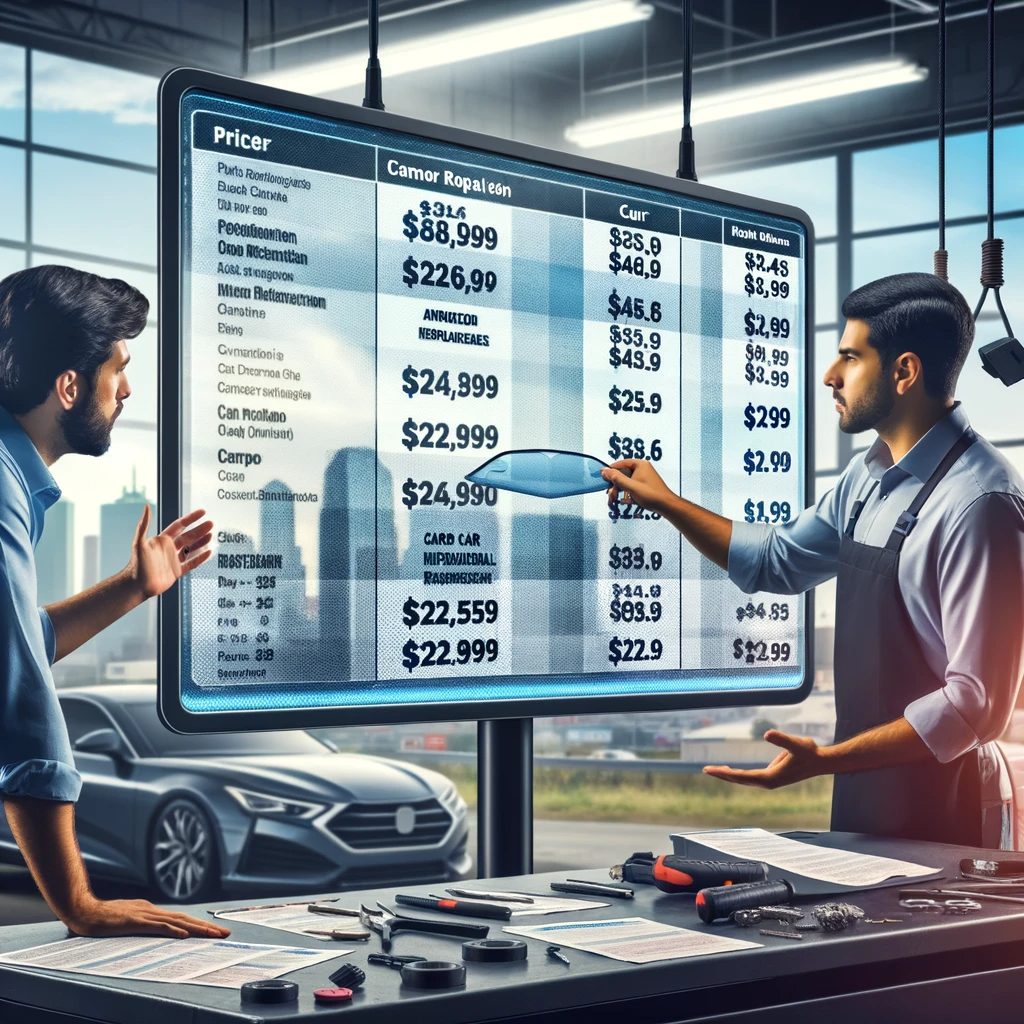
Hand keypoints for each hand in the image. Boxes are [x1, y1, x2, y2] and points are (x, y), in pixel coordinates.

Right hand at [66, 897, 230, 938]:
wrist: (84, 912)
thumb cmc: (103, 917)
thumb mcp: (128, 918)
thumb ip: (142, 922)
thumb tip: (157, 927)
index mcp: (151, 910)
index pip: (181, 919)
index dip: (199, 924)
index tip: (215, 930)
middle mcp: (152, 910)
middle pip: (185, 919)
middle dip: (207, 926)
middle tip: (226, 932)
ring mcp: (144, 915)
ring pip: (177, 922)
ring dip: (197, 928)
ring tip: (214, 933)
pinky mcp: (135, 922)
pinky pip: (157, 927)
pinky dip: (173, 930)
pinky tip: (184, 934)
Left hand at [128, 506, 212, 599]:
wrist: (137, 585)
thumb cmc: (136, 564)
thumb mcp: (139, 542)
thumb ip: (144, 524)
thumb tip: (146, 507)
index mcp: (162, 540)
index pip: (180, 526)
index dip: (191, 518)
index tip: (202, 512)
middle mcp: (169, 548)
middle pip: (188, 536)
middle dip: (200, 530)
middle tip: (211, 524)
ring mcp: (174, 560)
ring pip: (191, 549)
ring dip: (201, 542)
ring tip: (211, 536)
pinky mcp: (177, 571)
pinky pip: (192, 563)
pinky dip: (201, 558)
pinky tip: (208, 552)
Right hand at [601, 459, 676, 513]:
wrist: (666, 505)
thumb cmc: (650, 494)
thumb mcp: (630, 486)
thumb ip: (616, 478)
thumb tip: (604, 471)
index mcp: (640, 464)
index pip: (621, 463)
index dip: (612, 470)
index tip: (603, 477)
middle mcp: (642, 469)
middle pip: (623, 473)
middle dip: (615, 484)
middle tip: (610, 494)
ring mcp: (644, 478)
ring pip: (627, 481)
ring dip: (620, 490)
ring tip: (615, 499)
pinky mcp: (645, 486)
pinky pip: (632, 487)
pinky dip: (627, 493)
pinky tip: (624, 501)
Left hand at [702, 730, 824, 789]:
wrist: (821, 762)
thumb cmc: (809, 753)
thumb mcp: (796, 743)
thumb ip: (782, 739)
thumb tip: (767, 734)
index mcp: (770, 778)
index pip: (742, 776)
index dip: (726, 773)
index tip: (712, 770)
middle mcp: (768, 782)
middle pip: (740, 780)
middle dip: (723, 775)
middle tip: (705, 770)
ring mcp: (770, 780)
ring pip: (744, 779)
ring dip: (729, 776)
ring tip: (713, 770)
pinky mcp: (772, 777)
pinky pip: (749, 776)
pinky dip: (737, 774)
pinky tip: (729, 771)